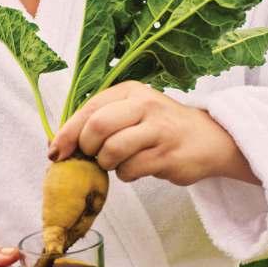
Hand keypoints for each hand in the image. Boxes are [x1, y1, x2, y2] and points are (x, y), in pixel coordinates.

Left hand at [47, 81, 259, 186]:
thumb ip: (101, 120)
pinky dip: (126, 174)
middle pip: (97, 127)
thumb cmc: (162, 127)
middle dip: (86, 148)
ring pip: (112, 151)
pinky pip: (129, 170)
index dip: (67, 133)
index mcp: (130, 91)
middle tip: (93, 156)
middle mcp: (145, 105)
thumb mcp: (133, 112)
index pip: (88, 109)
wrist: (212, 139)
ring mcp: (158, 129)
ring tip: (119, 161)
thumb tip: (60, 145)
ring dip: (107, 164)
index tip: (56, 152)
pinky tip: (138, 167)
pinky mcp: (167, 155)